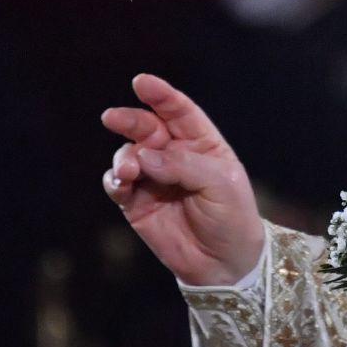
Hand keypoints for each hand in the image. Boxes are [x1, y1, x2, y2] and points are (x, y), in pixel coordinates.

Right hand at [101, 74, 263, 286]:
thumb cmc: (233, 217)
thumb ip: (184, 165)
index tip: (141, 82)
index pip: (179, 112)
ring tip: (130, 172)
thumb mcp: (221, 185)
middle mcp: (175, 156)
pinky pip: (118, 185)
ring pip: (128, 154)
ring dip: (124, 158)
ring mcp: (153, 179)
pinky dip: (114, 180)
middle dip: (130, 120)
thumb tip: (145, 156)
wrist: (225, 264)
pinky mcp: (136, 204)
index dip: (161, 95)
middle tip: (113, 118)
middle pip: (147, 128)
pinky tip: (121, 184)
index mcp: (202, 143)